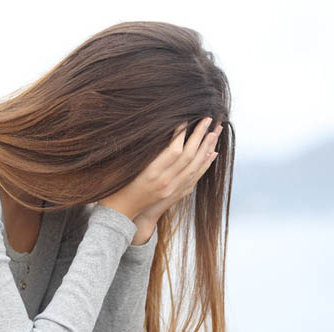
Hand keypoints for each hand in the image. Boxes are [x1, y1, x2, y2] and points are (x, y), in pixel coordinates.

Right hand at [97, 116, 222, 221]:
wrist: (121, 213)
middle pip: (189, 157)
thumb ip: (141, 151)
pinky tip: (212, 153)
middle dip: (199, 136)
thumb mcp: (124, 166)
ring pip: (195, 167)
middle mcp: (165, 182)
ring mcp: (172, 190)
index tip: (187, 117)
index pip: (174, 151)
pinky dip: (205, 164)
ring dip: (206, 148)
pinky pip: (195, 177)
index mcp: (151, 173)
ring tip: (215, 132)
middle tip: (209, 119)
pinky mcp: (175, 194)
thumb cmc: (117, 186)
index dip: (182, 134)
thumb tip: (155, 129)